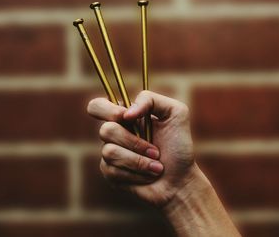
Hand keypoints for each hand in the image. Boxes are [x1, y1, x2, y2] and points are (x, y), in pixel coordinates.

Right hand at [87, 90, 196, 206]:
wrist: (181, 180)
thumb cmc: (179, 146)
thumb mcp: (176, 113)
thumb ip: (151, 99)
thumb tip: (126, 114)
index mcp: (126, 116)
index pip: (97, 106)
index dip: (109, 111)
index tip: (129, 119)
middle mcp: (115, 133)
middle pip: (104, 130)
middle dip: (133, 141)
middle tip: (155, 149)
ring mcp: (110, 154)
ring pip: (109, 152)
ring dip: (139, 161)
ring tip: (157, 166)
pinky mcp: (110, 173)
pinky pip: (112, 170)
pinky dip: (136, 174)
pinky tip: (148, 176)